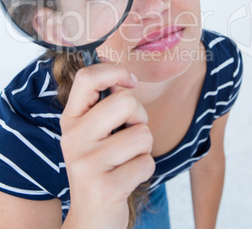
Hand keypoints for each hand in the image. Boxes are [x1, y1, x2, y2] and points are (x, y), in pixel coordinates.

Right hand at [60, 63, 154, 228]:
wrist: (91, 217)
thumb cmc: (100, 165)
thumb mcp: (92, 133)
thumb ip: (103, 105)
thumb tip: (126, 78)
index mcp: (70, 119)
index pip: (87, 77)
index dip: (115, 71)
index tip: (130, 82)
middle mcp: (73, 138)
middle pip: (125, 101)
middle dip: (139, 116)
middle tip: (131, 132)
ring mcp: (87, 163)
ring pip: (142, 134)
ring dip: (144, 147)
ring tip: (126, 158)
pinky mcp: (105, 187)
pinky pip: (146, 163)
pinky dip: (144, 169)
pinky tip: (126, 178)